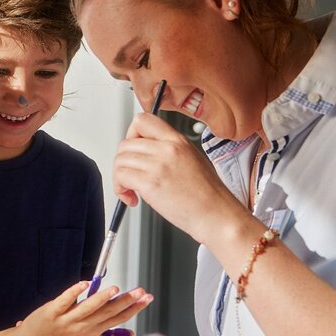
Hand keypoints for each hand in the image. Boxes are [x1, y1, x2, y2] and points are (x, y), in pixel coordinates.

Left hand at [17, 281, 153, 335]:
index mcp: (92, 333)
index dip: (134, 308)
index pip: (118, 319)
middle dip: (127, 301)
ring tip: (115, 289)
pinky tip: (85, 283)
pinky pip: (65, 301)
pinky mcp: (51, 313)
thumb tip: (128, 334)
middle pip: (108, 312)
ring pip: (88, 308)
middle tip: (142, 291)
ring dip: (102, 298)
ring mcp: (67, 321)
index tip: (148, 298)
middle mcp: (82, 328)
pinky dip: (75, 292)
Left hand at [113, 112, 244, 241]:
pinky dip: (120, 189)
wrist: (216, 214)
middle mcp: (167, 149)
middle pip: (125, 144)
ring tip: (132, 190)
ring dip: (120, 178)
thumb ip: (168, 150)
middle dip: (123, 162)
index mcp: (177, 140)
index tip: (133, 149)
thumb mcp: (192, 159)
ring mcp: (158, 165)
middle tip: (131, 176)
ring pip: (119, 161)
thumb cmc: (207, 194)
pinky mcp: (150, 183)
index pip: (142, 120)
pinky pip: (121, 177)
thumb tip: (145, 151)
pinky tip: (132, 198)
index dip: (131, 135)